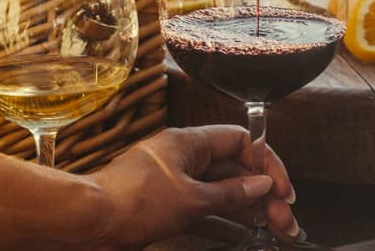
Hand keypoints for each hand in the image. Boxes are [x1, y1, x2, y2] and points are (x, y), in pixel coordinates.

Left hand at [89, 126, 299, 248]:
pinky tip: (242, 234)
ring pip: (221, 192)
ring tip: (274, 229)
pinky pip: (203, 211)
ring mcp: (173, 183)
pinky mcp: (164, 207)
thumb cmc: (132, 201)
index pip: (240, 140)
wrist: (89, 223)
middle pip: (234, 169)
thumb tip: (261, 185)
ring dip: (247, 209)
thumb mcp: (191, 198)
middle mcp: (182, 158)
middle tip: (284, 218)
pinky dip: (223, 222)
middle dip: (262, 193)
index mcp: (188, 142)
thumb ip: (231, 193)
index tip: (282, 188)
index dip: (266, 162)